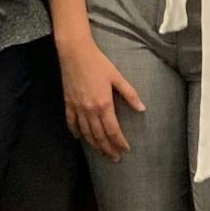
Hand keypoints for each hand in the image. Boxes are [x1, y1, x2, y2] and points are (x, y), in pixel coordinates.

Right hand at [57, 38, 143, 161]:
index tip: (126, 150)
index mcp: (104, 104)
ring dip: (94, 145)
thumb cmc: (98, 63)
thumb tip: (142, 108)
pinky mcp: (68, 103)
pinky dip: (76, 132)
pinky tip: (80, 138)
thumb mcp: (117, 77)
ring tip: (101, 152)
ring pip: (86, 133)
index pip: (113, 131)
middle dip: (108, 149)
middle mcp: (90, 110)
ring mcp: (77, 108)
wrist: (75, 52)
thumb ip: (129, 94)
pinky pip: (71, 122)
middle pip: (100, 136)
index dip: (119, 142)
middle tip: (115, 158)